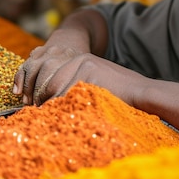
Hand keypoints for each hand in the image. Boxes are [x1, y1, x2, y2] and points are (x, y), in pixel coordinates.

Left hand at [13, 44, 146, 105]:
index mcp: (81, 60)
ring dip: (50, 106)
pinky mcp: (89, 78)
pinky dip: (61, 108)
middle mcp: (80, 61)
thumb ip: (77, 85)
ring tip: (46, 119)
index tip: (36, 105)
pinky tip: (61, 118)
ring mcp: (84, 68)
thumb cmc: (120, 93)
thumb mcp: (96, 82)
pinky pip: (67, 96)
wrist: (141, 92)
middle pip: (50, 81)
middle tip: (37, 113)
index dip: (42, 92)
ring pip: (56, 90)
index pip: (52, 76)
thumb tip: (53, 99)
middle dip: (41, 99)